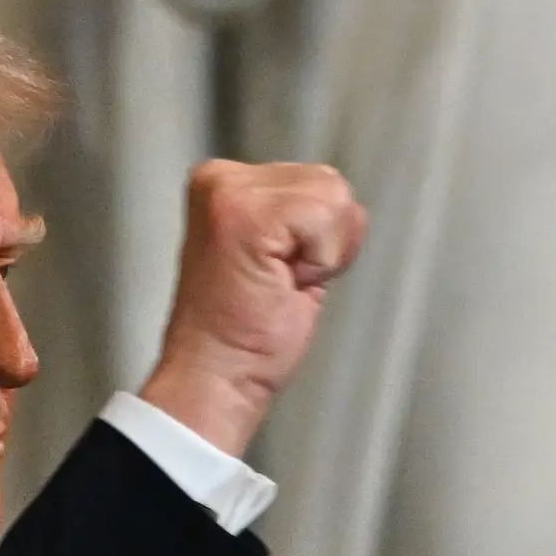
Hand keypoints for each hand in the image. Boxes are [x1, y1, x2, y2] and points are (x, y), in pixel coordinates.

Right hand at [137, 158, 368, 455]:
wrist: (217, 378)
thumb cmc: (244, 334)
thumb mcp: (280, 253)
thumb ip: (298, 216)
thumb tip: (337, 202)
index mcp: (225, 183)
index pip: (319, 183)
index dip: (319, 239)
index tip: (274, 274)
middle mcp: (222, 178)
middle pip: (330, 184)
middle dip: (325, 242)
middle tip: (279, 282)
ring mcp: (232, 192)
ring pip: (334, 197)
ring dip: (323, 253)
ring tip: (280, 282)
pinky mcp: (247, 213)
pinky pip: (328, 217)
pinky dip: (321, 260)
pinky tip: (284, 283)